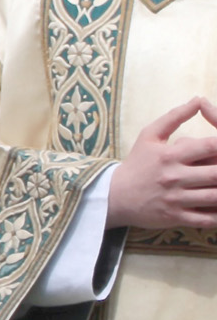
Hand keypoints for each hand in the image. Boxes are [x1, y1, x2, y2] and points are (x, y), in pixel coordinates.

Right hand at [106, 96, 216, 228]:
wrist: (114, 195)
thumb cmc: (137, 163)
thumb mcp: (149, 135)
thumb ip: (175, 117)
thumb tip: (198, 100)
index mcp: (170, 155)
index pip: (208, 146)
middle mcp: (174, 177)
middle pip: (215, 173)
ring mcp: (175, 199)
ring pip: (214, 197)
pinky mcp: (176, 217)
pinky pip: (206, 219)